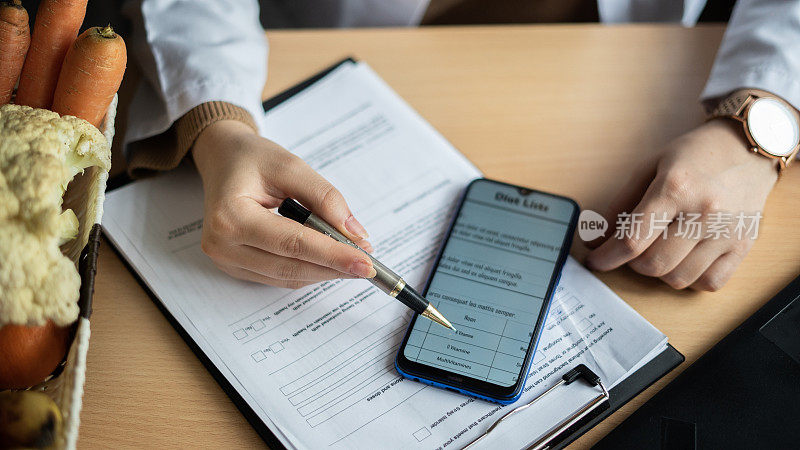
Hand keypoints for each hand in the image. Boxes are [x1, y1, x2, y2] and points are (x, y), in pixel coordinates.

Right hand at [192, 120, 375, 287]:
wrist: (223, 160)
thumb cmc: (252, 159)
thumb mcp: (290, 165)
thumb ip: (324, 198)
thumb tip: (355, 233)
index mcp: (230, 216)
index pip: (292, 243)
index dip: (332, 255)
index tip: (365, 261)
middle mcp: (222, 244)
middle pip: (291, 266)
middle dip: (333, 266)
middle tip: (367, 263)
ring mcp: (226, 260)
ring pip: (287, 277)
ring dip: (324, 272)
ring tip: (353, 258)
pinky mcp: (235, 267)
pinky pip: (279, 276)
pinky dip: (308, 270)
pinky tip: (329, 260)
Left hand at [586, 119, 777, 290]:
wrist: (747, 148)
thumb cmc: (695, 156)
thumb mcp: (649, 167)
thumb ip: (619, 204)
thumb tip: (596, 240)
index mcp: (676, 188)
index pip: (632, 239)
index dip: (607, 256)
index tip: (594, 260)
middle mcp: (704, 213)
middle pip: (653, 264)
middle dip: (631, 262)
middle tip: (631, 247)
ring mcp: (727, 232)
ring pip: (679, 278)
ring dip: (660, 271)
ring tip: (660, 248)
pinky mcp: (744, 246)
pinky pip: (709, 282)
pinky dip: (690, 278)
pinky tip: (685, 258)